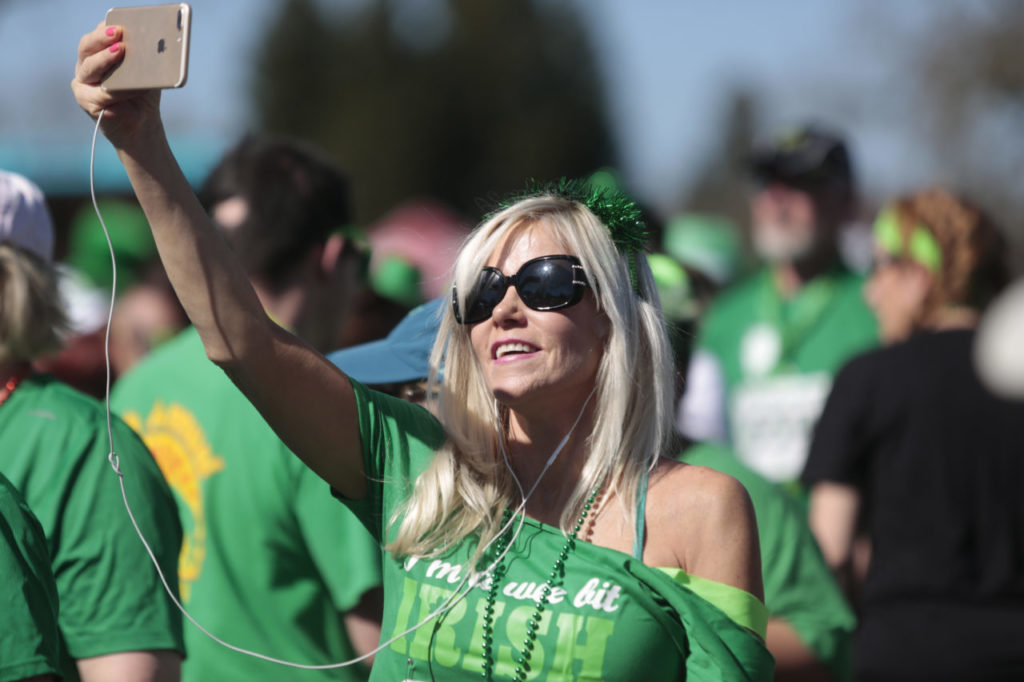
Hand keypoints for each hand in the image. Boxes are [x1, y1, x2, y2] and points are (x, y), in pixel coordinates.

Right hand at [71, 21, 162, 147]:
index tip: (119, 24)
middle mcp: (86, 64)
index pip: (98, 35)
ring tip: (120, 52)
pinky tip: (130, 88)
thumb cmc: (143, 93)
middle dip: (101, 38)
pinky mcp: (86, 101)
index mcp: (98, 52)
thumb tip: (151, 42)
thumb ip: (141, 56)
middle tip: (117, 33)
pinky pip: (100, 93)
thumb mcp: (144, 71)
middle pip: (87, 47)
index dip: (105, 28)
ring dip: (106, 59)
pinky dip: (117, 90)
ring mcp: (83, 82)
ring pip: (90, 68)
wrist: (142, 123)